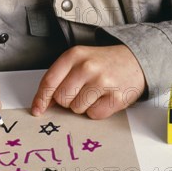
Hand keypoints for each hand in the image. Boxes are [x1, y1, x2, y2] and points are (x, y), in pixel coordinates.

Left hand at [31, 45, 145, 118]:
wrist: (134, 59)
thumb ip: (61, 76)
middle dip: (67, 100)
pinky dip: (97, 111)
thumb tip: (44, 102)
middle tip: (80, 91)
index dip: (41, 99)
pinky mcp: (116, 97)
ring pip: (77, 109)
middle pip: (62, 99)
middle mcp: (87, 67)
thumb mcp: (79, 59)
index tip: (37, 110)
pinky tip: (103, 98)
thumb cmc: (102, 62)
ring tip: (94, 92)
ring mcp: (102, 82)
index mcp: (74, 55)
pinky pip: (94, 115)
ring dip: (82, 106)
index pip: (49, 81)